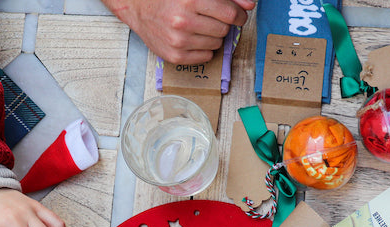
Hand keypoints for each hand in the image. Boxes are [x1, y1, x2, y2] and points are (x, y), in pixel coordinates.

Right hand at [103, 0, 255, 63]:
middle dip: (222, 25)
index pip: (230, 14)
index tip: (239, 16)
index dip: (239, 15)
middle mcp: (183, 21)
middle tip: (211, 19)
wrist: (139, 8)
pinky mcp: (175, 56)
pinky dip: (204, 49)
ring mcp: (178, 41)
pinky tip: (193, 39)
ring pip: (216, 45)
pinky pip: (206, 57)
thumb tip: (250, 4)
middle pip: (224, 30)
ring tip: (199, 28)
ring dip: (213, 37)